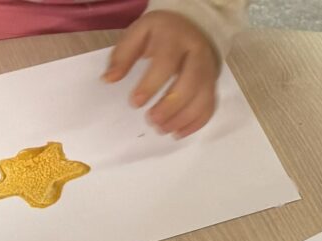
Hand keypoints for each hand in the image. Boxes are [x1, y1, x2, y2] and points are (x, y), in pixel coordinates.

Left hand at [104, 10, 218, 138]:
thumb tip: (108, 79)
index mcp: (175, 37)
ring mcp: (208, 71)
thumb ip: (123, 55)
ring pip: (202, 98)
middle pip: (190, 83)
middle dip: (170, 106)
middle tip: (151, 121)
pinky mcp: (213, 85)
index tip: (135, 103)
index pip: (167, 62)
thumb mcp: (138, 34)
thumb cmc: (160, 33)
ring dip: (182, 119)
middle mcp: (197, 53)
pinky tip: (177, 133)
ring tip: (162, 129)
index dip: (151, 85)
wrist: (193, 26)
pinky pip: (209, 107)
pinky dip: (195, 124)